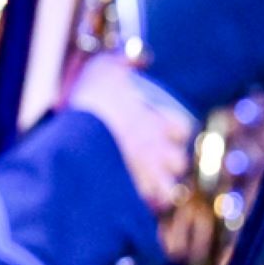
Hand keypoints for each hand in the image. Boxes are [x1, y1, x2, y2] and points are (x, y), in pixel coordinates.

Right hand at [65, 52, 195, 214]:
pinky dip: (144, 206)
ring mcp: (150, 176)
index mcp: (159, 121)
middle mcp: (161, 150)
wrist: (82, 139)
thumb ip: (124, 60)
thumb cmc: (94, 102)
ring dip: (158, 187)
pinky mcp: (136, 198)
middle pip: (177, 162)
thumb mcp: (104, 68)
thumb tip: (142, 56)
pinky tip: (132, 201)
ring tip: (140, 183)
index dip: (171, 130)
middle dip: (166, 162)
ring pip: (169, 189)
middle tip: (146, 158)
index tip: (159, 128)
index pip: (181, 129)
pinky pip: (149, 208)